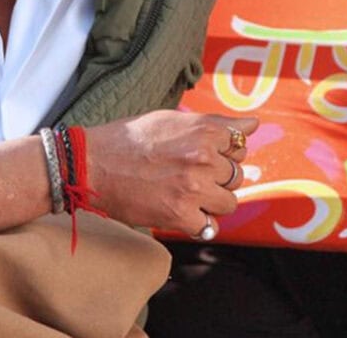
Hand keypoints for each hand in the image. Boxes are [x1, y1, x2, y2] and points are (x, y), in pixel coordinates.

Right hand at [85, 110, 258, 236]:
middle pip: (237, 175)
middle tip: (191, 176)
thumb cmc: (129, 139)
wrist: (93, 163)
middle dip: (219, 177)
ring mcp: (194, 188)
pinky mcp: (181, 215)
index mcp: (203, 130)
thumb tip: (253, 124)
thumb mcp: (172, 119)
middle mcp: (204, 158)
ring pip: (229, 202)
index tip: (207, 155)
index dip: (224, 152)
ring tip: (187, 194)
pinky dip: (200, 223)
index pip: (240, 145)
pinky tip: (183, 212)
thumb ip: (215, 124)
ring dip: (212, 201)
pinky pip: (210, 227)